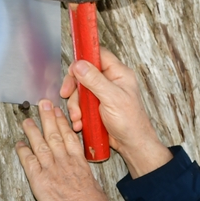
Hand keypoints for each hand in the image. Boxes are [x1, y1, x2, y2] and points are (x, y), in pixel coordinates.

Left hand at [15, 99, 112, 200]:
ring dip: (33, 130)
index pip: (70, 137)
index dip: (63, 123)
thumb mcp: (95, 187)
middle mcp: (64, 161)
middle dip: (48, 117)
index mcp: (79, 163)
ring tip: (27, 120)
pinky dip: (23, 151)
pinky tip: (19, 144)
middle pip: (54, 134)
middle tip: (43, 104)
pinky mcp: (39, 179)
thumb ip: (86, 180)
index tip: (59, 113)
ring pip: (40, 144)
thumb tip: (87, 183)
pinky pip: (28, 161)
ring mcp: (51, 168)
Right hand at [60, 54, 172, 175]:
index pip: (98, 55)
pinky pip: (81, 105)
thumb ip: (95, 80)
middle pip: (84, 74)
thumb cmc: (130, 122)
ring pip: (80, 91)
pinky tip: (80, 122)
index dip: (83, 59)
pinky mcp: (97, 107)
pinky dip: (77, 113)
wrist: (132, 145)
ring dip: (75, 105)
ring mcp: (103, 94)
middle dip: (74, 87)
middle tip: (67, 94)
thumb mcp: (112, 98)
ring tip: (78, 117)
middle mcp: (110, 81)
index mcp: (118, 74)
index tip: (72, 69)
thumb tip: (79, 65)